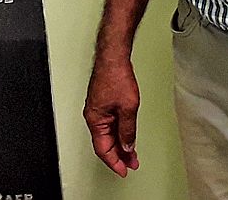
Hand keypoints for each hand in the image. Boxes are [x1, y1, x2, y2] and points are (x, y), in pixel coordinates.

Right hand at [84, 56, 141, 176]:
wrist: (113, 58)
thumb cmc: (116, 77)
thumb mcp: (128, 108)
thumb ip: (128, 130)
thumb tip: (128, 145)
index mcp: (95, 120)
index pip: (103, 149)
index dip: (114, 162)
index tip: (123, 170)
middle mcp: (94, 117)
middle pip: (105, 144)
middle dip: (119, 156)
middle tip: (132, 164)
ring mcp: (98, 111)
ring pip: (108, 135)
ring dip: (120, 145)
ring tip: (132, 154)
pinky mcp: (104, 104)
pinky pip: (110, 125)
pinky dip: (119, 134)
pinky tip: (127, 137)